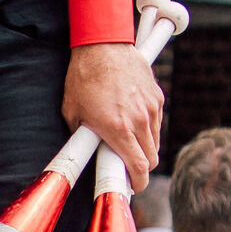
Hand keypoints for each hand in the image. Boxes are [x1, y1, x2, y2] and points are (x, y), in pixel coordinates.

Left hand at [64, 40, 164, 180]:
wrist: (102, 45)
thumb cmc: (83, 77)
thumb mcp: (73, 112)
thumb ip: (83, 137)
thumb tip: (86, 153)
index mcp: (118, 128)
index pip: (139, 167)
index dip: (138, 183)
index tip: (133, 186)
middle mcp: (139, 120)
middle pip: (152, 159)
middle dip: (141, 167)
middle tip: (127, 165)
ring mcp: (151, 108)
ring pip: (156, 141)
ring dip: (145, 147)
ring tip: (127, 140)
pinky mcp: (157, 96)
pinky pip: (157, 123)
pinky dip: (148, 128)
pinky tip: (133, 120)